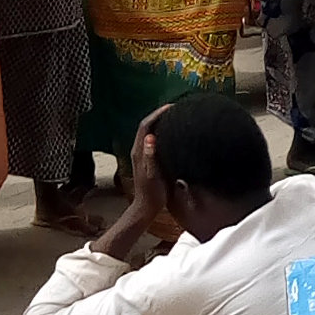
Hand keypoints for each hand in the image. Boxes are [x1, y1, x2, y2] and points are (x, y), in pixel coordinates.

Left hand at [124, 104, 173, 225]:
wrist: (147, 207)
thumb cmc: (152, 193)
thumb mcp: (153, 175)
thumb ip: (150, 156)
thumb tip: (150, 138)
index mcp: (139, 151)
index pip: (146, 125)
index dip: (157, 114)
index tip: (171, 107)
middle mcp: (138, 150)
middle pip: (147, 125)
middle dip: (159, 114)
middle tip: (175, 108)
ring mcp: (142, 154)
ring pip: (149, 131)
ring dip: (160, 122)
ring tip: (175, 116)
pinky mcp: (147, 159)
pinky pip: (153, 139)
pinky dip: (162, 132)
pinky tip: (172, 133)